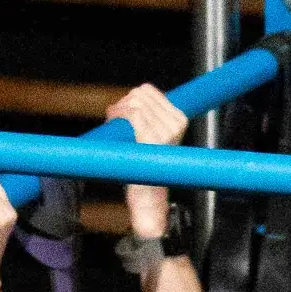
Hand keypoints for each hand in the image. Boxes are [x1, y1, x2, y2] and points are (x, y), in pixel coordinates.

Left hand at [105, 80, 185, 242]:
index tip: (120, 110)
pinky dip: (117, 115)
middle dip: (123, 103)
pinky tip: (111, 122)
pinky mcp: (152, 138)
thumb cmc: (149, 170)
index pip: (150, 91)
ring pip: (135, 102)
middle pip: (140, 94)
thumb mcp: (157, 140)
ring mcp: (165, 131)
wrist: (150, 200)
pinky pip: (132, 114)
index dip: (130, 97)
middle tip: (114, 118)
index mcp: (179, 119)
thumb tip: (133, 97)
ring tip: (112, 122)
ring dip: (118, 109)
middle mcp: (176, 123)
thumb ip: (151, 118)